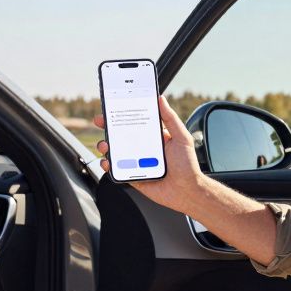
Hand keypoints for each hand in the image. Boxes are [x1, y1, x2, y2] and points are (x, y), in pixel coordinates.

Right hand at [94, 95, 203, 214]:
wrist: (187, 191)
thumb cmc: (188, 165)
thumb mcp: (182, 137)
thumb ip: (171, 119)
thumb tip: (161, 99)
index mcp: (154, 137)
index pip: (135, 122)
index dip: (122, 114)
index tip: (112, 108)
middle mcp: (143, 148)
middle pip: (121, 135)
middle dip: (108, 128)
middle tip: (102, 122)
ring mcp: (136, 162)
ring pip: (116, 152)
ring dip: (106, 146)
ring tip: (105, 145)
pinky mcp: (132, 176)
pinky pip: (117, 170)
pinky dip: (108, 166)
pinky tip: (107, 162)